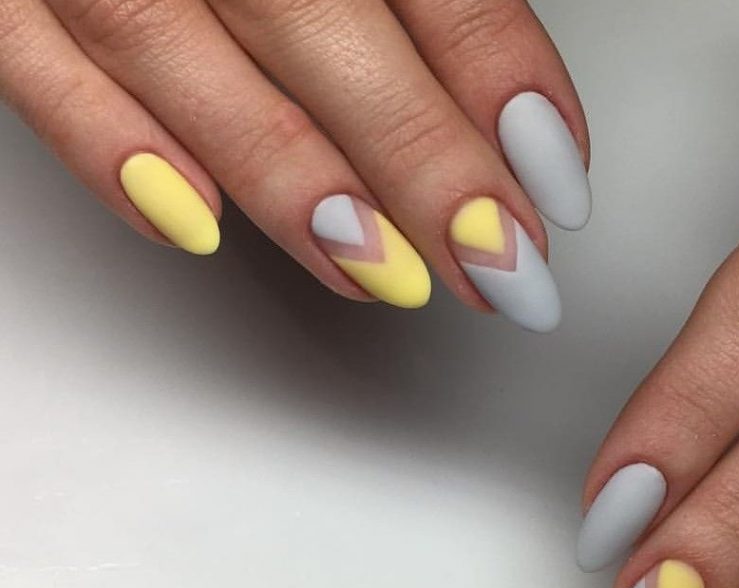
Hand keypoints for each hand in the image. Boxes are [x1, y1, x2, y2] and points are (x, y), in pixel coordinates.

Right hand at [0, 0, 590, 331]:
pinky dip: (110, 151)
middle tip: (497, 264)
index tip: (554, 182)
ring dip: (291, 182)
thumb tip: (501, 93)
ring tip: (381, 275)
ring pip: (180, 56)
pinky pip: (35, 65)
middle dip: (422, 164)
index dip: (502, 83)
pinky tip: (198, 229)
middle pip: (320, 30)